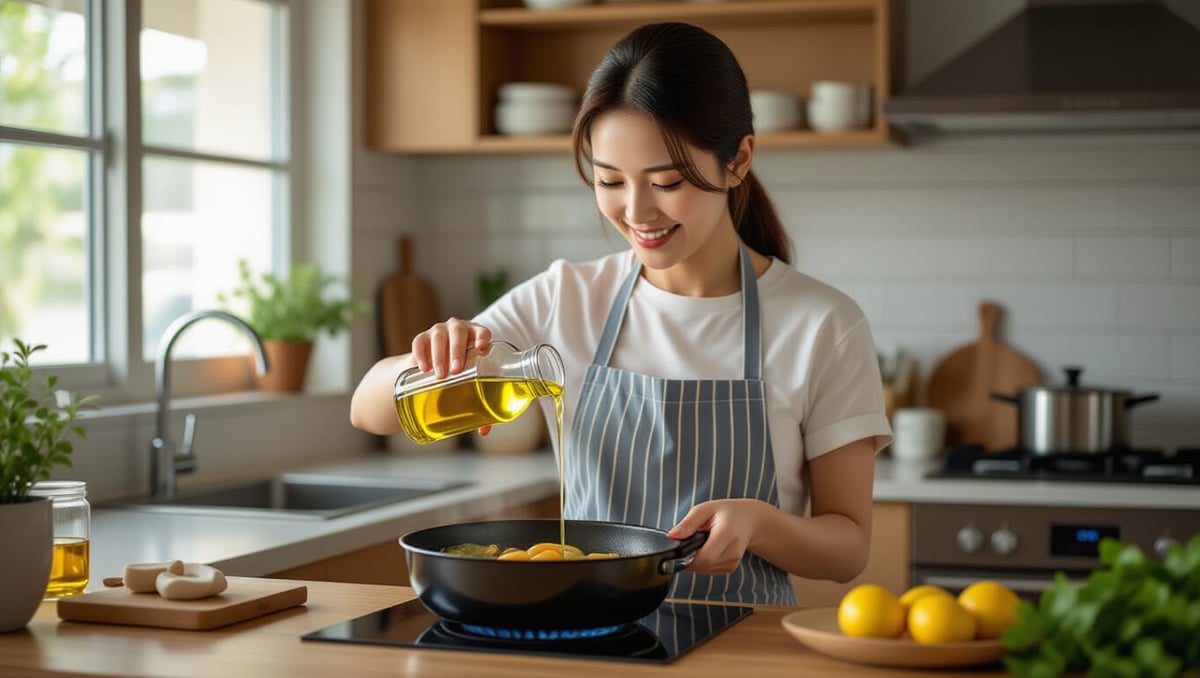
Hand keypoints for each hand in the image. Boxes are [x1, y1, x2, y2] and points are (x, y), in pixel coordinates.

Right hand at [410, 318, 493, 434]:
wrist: (433, 363)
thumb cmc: (461, 372)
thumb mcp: (471, 382)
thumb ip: (481, 402)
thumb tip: (484, 430)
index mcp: (475, 337)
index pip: (481, 331)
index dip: (482, 336)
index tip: (482, 347)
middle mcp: (457, 330)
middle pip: (458, 332)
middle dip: (457, 350)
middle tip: (455, 370)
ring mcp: (438, 332)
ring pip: (439, 336)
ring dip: (439, 355)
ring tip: (439, 374)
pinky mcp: (422, 338)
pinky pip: (419, 342)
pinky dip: (420, 353)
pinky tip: (421, 368)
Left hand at [667, 499, 765, 574]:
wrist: (749, 520)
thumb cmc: (726, 513)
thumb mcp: (705, 509)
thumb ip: (688, 523)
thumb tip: (671, 537)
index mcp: (727, 533)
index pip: (705, 557)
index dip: (687, 557)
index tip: (678, 549)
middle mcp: (733, 551)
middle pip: (703, 565)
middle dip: (689, 557)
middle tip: (688, 542)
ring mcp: (733, 562)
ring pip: (705, 570)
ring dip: (696, 560)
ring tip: (700, 543)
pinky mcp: (730, 568)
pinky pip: (709, 570)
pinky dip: (703, 562)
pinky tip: (706, 549)